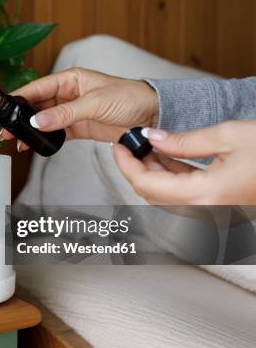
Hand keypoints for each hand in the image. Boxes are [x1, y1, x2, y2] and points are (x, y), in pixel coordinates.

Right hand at [0, 68, 158, 150]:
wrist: (153, 115)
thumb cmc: (130, 98)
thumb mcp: (96, 103)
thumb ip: (65, 113)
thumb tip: (37, 121)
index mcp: (71, 79)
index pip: (37, 88)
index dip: (17, 97)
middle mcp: (69, 94)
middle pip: (36, 105)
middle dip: (19, 117)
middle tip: (3, 128)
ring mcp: (73, 111)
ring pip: (43, 120)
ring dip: (29, 130)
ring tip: (15, 140)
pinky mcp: (79, 127)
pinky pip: (56, 133)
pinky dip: (44, 139)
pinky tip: (33, 144)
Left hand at [113, 121, 255, 204]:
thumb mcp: (228, 135)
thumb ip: (183, 141)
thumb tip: (152, 138)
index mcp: (206, 195)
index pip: (147, 185)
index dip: (126, 165)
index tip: (118, 146)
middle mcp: (209, 211)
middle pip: (153, 195)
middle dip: (136, 168)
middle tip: (130, 143)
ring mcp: (215, 212)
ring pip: (167, 198)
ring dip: (153, 173)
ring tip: (148, 145)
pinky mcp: (221, 207)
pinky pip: (185, 197)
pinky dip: (171, 178)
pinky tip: (169, 156)